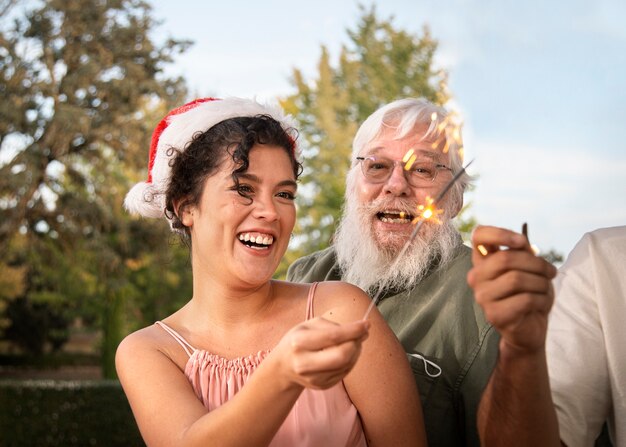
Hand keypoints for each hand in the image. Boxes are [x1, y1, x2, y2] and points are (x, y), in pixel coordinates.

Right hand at [272, 317, 368, 390]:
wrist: (283, 366)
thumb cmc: (299, 340)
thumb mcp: (309, 325)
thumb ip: (333, 326)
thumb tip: (361, 330)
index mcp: (299, 342)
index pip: (333, 336)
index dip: (353, 330)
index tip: (366, 324)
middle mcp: (304, 363)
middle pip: (342, 356)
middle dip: (356, 343)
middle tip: (361, 334)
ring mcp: (313, 378)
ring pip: (346, 365)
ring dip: (356, 351)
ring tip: (353, 342)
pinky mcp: (321, 386)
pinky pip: (345, 372)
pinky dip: (351, 360)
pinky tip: (346, 353)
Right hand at [467, 225, 556, 354]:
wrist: (529, 328)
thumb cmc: (528, 294)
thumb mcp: (528, 268)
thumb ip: (521, 252)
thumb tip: (521, 242)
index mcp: (482, 261)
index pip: (479, 236)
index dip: (500, 234)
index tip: (521, 242)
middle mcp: (476, 277)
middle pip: (505, 258)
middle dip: (536, 264)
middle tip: (551, 271)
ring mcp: (482, 296)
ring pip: (516, 279)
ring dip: (541, 283)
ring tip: (546, 289)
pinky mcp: (494, 314)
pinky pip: (524, 299)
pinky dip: (542, 299)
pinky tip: (542, 303)